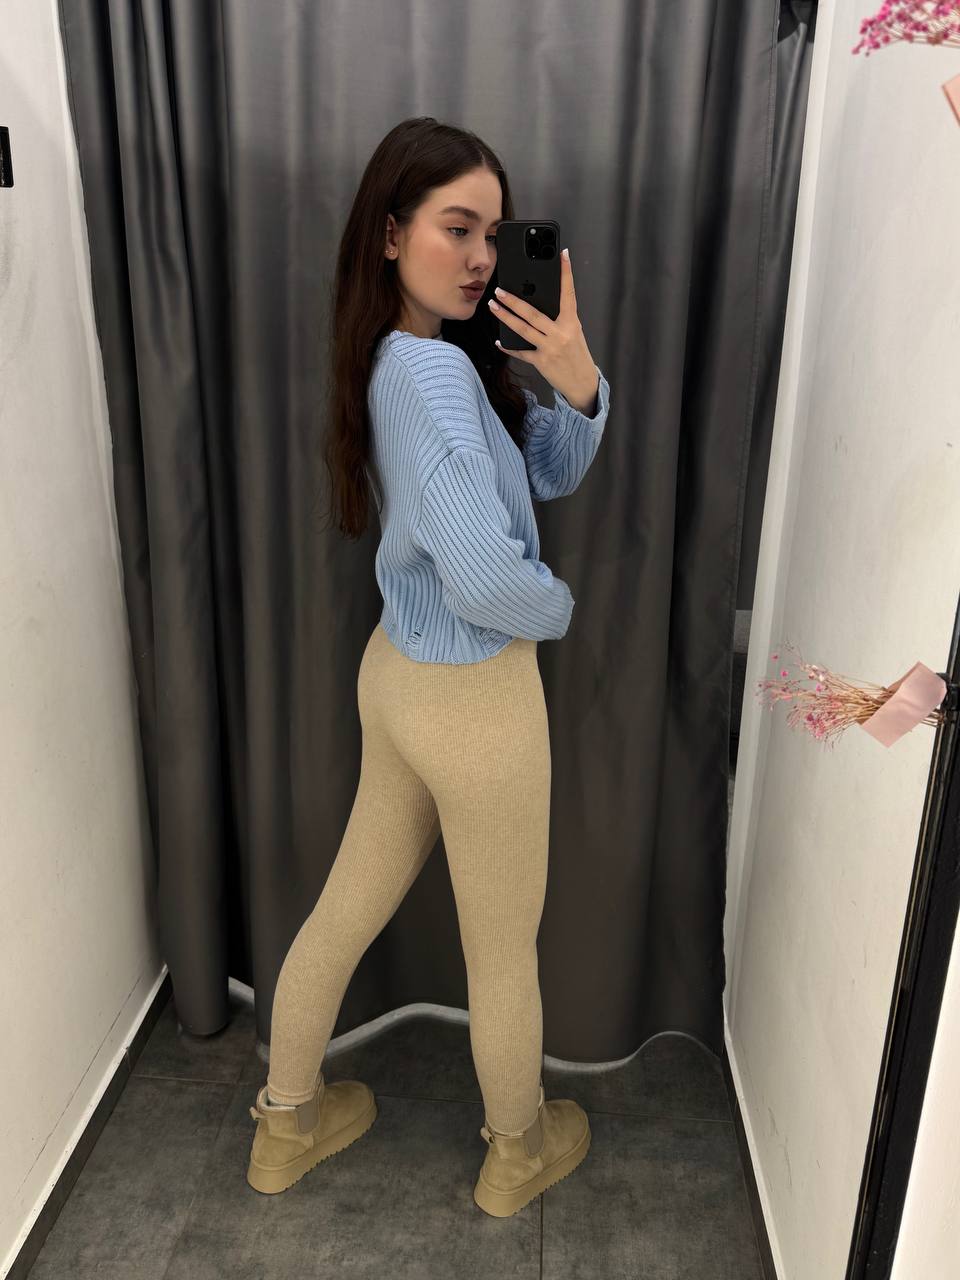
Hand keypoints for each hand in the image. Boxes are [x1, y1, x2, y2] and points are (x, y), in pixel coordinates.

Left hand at [488, 248, 598, 412]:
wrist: (583, 384)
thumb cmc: (577, 355)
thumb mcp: (574, 333)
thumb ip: (560, 319)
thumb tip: (537, 305)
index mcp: (572, 323)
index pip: (568, 293)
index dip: (566, 273)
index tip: (563, 255)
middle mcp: (561, 334)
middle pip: (533, 313)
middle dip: (514, 301)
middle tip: (499, 290)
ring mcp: (550, 348)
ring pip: (523, 329)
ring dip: (506, 317)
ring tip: (493, 306)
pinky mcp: (541, 362)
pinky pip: (521, 352)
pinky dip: (509, 347)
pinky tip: (499, 341)